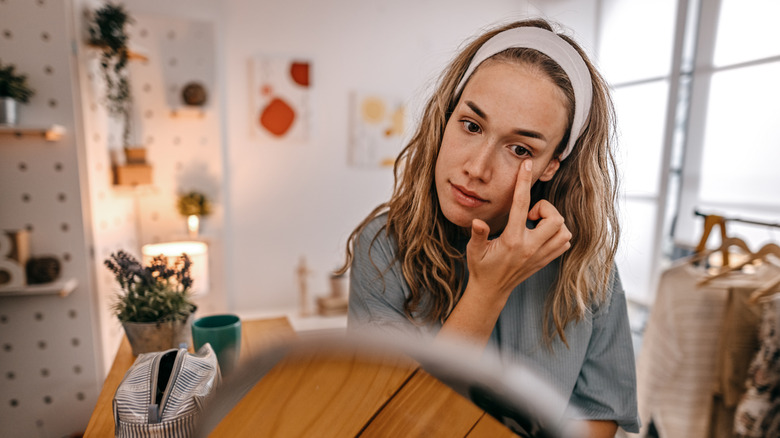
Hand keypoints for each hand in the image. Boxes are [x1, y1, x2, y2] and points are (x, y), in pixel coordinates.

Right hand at [466, 160, 571, 296]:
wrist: (492, 291)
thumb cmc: (481, 267)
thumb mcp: (474, 250)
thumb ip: (478, 234)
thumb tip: (478, 221)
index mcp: (512, 240)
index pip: (521, 205)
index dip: (523, 182)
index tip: (526, 165)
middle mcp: (530, 248)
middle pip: (555, 219)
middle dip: (545, 209)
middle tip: (530, 215)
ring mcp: (540, 255)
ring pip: (564, 231)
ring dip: (553, 222)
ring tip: (536, 225)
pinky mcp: (546, 260)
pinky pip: (564, 242)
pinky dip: (558, 234)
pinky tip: (542, 234)